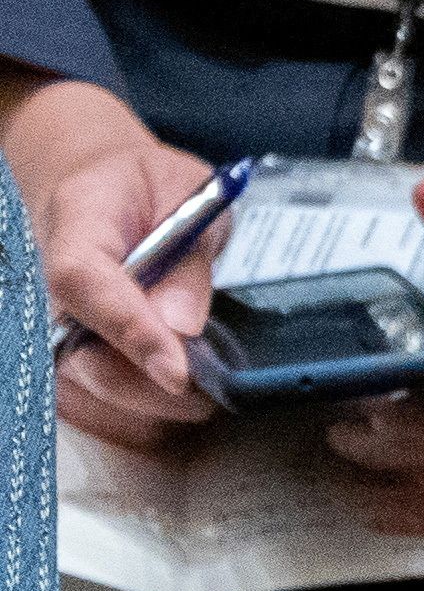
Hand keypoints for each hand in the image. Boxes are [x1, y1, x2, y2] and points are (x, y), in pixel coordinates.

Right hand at [4, 76, 223, 452]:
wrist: (96, 182)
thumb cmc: (145, 185)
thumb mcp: (187, 193)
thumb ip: (189, 255)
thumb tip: (183, 326)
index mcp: (74, 222)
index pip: (84, 283)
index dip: (129, 330)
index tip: (177, 371)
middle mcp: (46, 279)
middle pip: (78, 350)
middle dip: (145, 387)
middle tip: (209, 397)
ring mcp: (50, 318)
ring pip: (83, 383)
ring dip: (144, 405)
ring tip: (204, 400)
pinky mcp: (65, 346)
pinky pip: (91, 391)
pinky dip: (135, 407)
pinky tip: (178, 404)